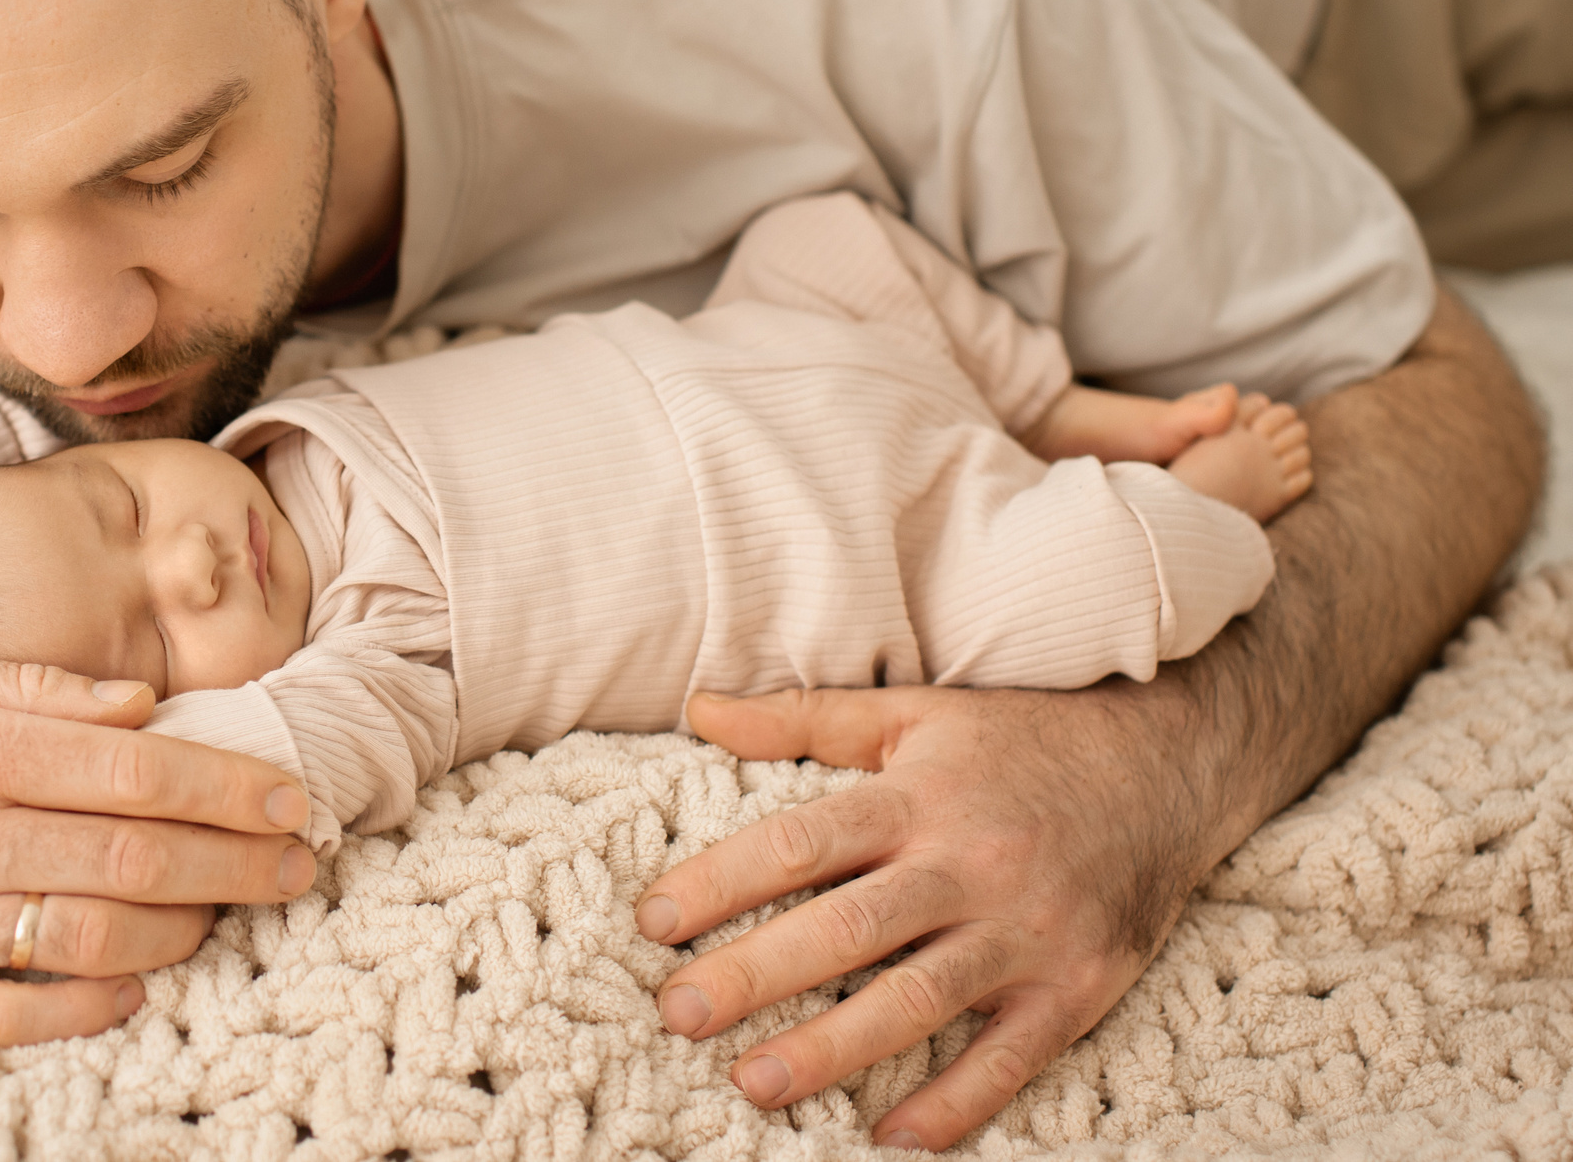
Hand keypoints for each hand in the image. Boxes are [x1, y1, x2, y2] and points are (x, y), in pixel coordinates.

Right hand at [0, 645, 315, 1044]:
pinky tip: (137, 983)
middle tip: (299, 863)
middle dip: (235, 863)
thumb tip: (144, 705)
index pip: (132, 767)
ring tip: (228, 913)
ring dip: (180, 933)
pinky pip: (10, 1014)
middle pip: (130, 858)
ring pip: (88, 940)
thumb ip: (33, 687)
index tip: (292, 796)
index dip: (226, 786)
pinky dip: (87, 1005)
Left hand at [635, 683, 1202, 1151]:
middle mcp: (968, 865)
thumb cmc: (1026, 736)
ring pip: (918, 1001)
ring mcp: (1026, 932)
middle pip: (848, 929)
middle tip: (678, 1014)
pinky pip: (1010, 1058)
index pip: (800, 844)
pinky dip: (954, 1104)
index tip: (653, 921)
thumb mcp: (914, 712)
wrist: (1174, 763)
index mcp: (919, 796)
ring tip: (754, 1084)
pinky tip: (890, 1138)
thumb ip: (803, 717)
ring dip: (834, 1049)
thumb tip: (697, 708)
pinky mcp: (1076, 985)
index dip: (720, 883)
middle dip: (755, 976)